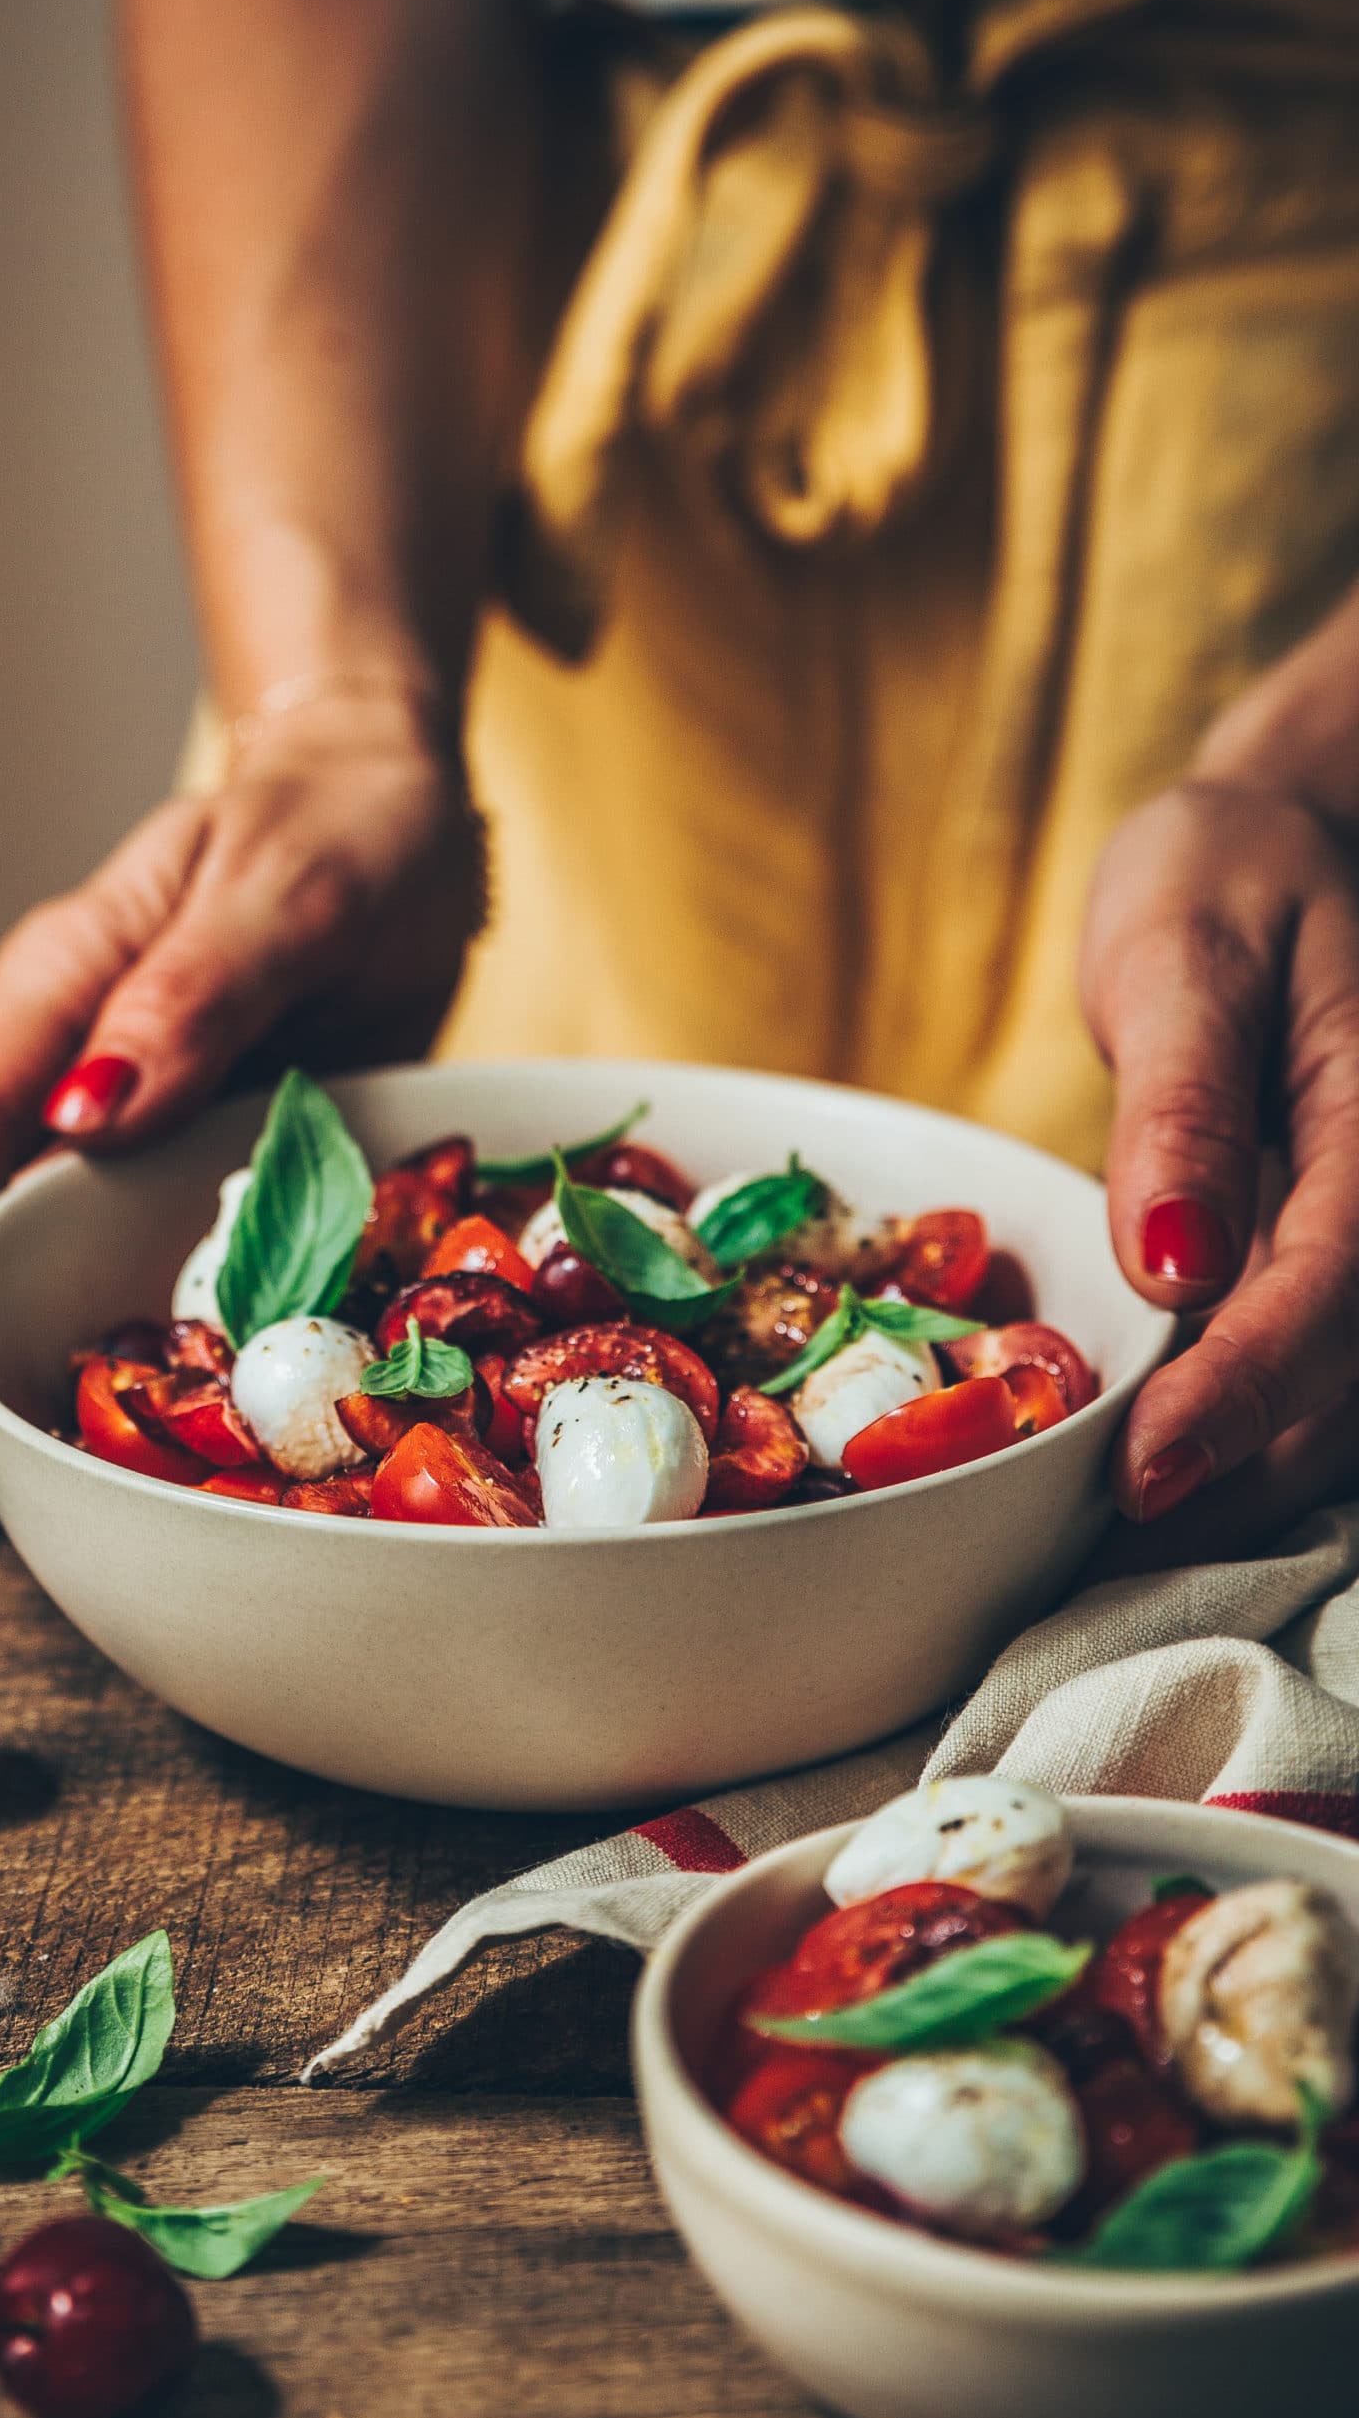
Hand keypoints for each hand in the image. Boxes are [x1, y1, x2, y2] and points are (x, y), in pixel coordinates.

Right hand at [0, 702, 482, 1377]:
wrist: (396, 796)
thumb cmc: (342, 820)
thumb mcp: (287, 893)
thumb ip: (190, 998)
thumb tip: (84, 1116)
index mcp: (66, 974)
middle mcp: (76, 1045)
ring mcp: (133, 1100)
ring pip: (61, 1216)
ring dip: (48, 1305)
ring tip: (44, 1418)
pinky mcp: (196, 1136)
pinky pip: (152, 1222)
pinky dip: (145, 1289)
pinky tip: (161, 1369)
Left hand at [1081, 780, 1358, 1550]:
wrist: (1281, 844)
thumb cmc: (1223, 878)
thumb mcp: (1185, 952)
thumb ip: (1184, 1106)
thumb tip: (1176, 1266)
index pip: (1330, 1288)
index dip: (1241, 1394)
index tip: (1144, 1475)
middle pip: (1343, 1382)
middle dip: (1229, 1483)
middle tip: (1085, 1572)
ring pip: (1337, 1408)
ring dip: (1236, 1490)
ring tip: (1097, 1568)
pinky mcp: (1343, 1265)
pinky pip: (1313, 1379)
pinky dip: (1237, 1444)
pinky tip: (1143, 1493)